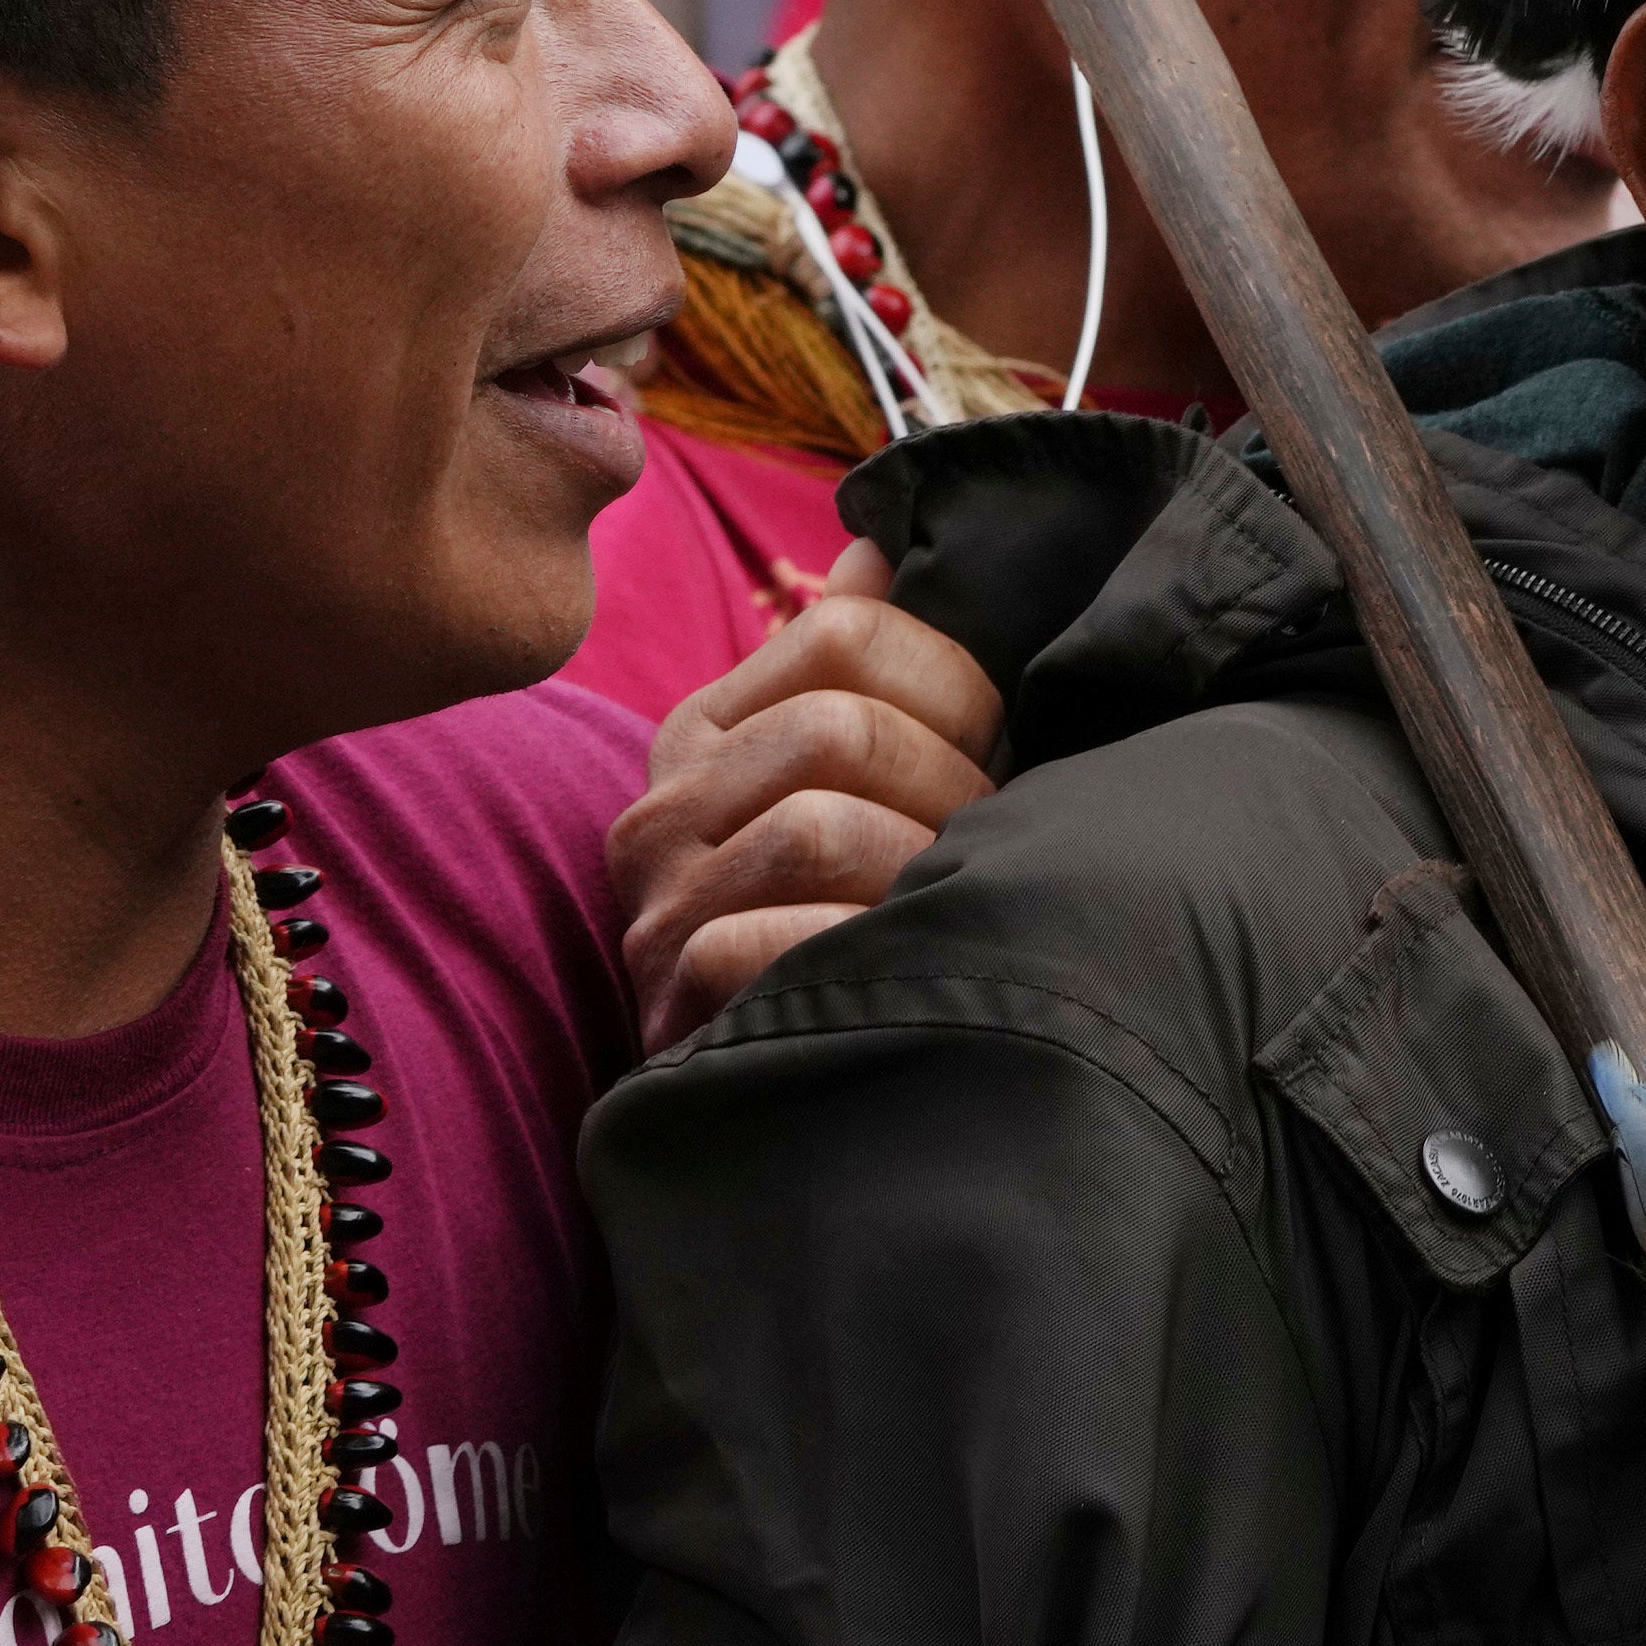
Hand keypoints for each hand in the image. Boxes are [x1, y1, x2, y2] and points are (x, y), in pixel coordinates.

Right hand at [609, 540, 1007, 1049]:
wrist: (797, 1100)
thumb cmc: (859, 916)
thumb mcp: (866, 780)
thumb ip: (871, 664)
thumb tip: (878, 545)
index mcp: (712, 730)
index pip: (849, 633)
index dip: (958, 688)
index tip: (987, 755)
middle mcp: (664, 808)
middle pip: (843, 729)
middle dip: (950, 790)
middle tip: (975, 853)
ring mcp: (658, 908)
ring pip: (818, 829)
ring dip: (916, 877)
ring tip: (935, 913)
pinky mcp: (668, 1002)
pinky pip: (768, 944)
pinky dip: (852, 952)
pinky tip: (880, 968)